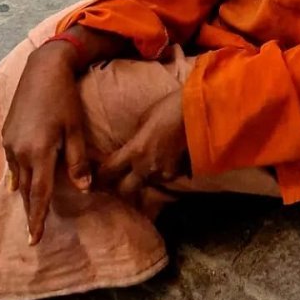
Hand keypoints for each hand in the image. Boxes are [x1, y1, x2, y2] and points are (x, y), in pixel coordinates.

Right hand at [2, 43, 91, 243]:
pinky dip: (17, 177)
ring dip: (24, 195)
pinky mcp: (6, 134)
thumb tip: (83, 189)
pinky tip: (18, 185)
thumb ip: (77, 161)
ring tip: (29, 212)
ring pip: (16, 178)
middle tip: (32, 234)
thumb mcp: (76, 130)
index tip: (34, 240)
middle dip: (29, 211)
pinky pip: (12, 164)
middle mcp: (18, 151)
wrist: (42, 70)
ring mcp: (9, 143)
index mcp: (38, 152)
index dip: (37, 219)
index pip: (38, 195)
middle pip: (25, 190)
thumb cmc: (64, 98)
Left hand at [96, 92, 188, 207]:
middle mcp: (147, 168)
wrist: (203, 111)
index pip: (108, 172)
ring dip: (142, 180)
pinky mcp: (180, 174)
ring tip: (145, 169)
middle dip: (118, 188)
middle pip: (125, 190)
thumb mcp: (144, 119)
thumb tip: (130, 148)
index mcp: (135, 151)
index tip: (96, 178)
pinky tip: (165, 162)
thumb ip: (134, 139)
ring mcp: (165, 174)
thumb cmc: (170, 108)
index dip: (100, 176)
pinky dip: (161, 173)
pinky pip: (164, 178)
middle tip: (116, 182)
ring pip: (146, 185)